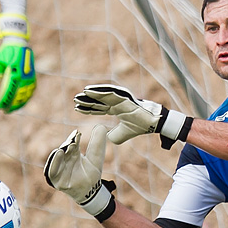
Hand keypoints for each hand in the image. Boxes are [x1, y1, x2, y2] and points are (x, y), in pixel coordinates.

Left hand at [0, 13, 35, 112]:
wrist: (19, 43)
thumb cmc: (6, 52)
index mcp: (15, 73)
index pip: (9, 91)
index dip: (4, 100)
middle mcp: (24, 77)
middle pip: (18, 96)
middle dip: (12, 105)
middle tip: (5, 111)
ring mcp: (30, 77)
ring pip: (26, 95)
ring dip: (20, 103)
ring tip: (13, 109)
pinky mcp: (32, 76)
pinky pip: (31, 90)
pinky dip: (27, 97)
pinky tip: (22, 101)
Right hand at [44, 125, 115, 217]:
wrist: (91, 192)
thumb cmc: (91, 174)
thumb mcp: (96, 157)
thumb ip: (98, 144)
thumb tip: (100, 126)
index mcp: (73, 154)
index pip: (72, 143)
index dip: (74, 138)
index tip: (78, 134)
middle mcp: (65, 160)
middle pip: (64, 150)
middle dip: (67, 145)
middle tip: (73, 140)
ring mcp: (60, 170)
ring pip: (56, 159)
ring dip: (59, 153)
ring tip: (62, 148)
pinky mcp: (57, 180)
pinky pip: (52, 172)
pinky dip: (54, 164)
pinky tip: (58, 155)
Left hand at [73, 84, 191, 148]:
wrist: (152, 124)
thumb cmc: (140, 127)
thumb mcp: (123, 134)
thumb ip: (113, 136)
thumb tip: (106, 137)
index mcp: (116, 109)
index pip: (99, 108)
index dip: (88, 108)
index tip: (76, 108)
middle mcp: (117, 102)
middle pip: (98, 100)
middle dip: (87, 100)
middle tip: (75, 99)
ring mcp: (120, 98)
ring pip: (102, 95)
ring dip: (91, 94)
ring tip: (81, 93)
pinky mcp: (124, 97)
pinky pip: (109, 92)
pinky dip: (99, 91)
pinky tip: (89, 90)